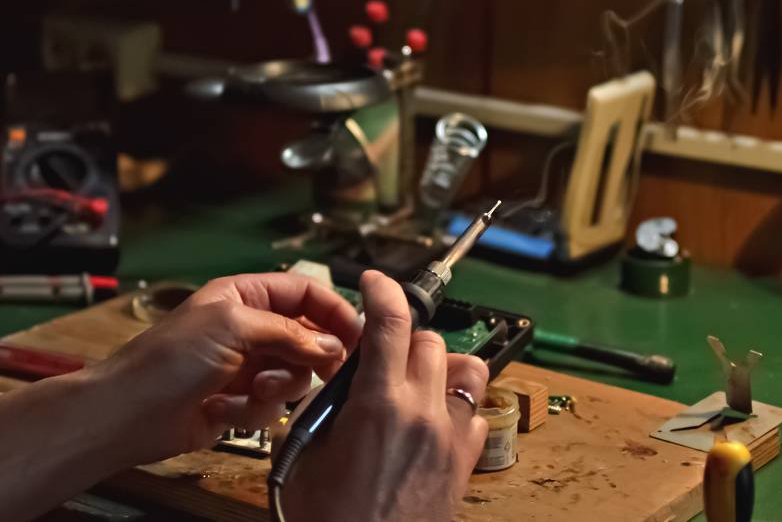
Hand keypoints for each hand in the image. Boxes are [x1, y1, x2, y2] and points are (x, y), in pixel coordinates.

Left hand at [93, 273, 361, 463]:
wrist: (130, 413)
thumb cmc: (170, 358)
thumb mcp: (232, 327)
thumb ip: (288, 332)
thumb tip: (332, 344)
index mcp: (244, 296)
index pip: (305, 293)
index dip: (333, 311)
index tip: (358, 335)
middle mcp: (248, 328)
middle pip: (306, 337)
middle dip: (307, 357)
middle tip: (317, 371)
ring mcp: (245, 367)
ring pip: (292, 376)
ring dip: (276, 387)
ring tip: (252, 391)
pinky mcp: (239, 403)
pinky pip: (270, 406)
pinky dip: (251, 411)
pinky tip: (222, 410)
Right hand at [281, 270, 489, 521]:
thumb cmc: (327, 516)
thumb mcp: (306, 450)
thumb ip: (326, 402)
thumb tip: (340, 376)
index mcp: (379, 404)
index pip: (390, 322)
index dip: (384, 291)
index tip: (375, 282)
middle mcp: (423, 412)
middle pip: (429, 340)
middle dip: (404, 336)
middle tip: (382, 351)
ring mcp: (451, 436)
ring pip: (464, 367)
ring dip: (438, 364)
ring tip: (414, 379)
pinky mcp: (466, 461)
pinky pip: (475, 409)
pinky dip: (458, 401)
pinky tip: (434, 415)